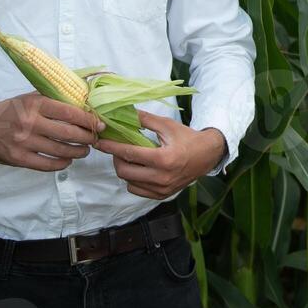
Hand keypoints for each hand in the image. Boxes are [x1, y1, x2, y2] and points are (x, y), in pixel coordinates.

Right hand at [0, 92, 105, 171]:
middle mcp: (30, 122)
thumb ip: (53, 100)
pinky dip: (61, 163)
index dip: (89, 120)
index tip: (99, 124)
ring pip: (60, 151)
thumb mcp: (29, 98)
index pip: (70, 112)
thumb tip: (84, 101)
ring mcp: (23, 142)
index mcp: (35, 104)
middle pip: (69, 133)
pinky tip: (67, 160)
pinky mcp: (18, 158)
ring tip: (84, 151)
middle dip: (87, 138)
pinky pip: (47, 165)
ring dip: (78, 152)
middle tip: (94, 139)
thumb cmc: (9, 110)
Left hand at [92, 110, 226, 199]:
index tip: (100, 142)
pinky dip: (133, 180)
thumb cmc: (187, 138)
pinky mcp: (162, 195)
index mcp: (163, 158)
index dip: (111, 147)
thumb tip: (124, 112)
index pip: (129, 153)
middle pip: (124, 171)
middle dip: (116, 158)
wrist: (207, 156)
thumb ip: (145, 119)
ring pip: (128, 182)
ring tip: (130, 158)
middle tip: (118, 148)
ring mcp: (162, 189)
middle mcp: (162, 177)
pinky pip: (137, 190)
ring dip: (124, 169)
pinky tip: (139, 169)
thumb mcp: (167, 125)